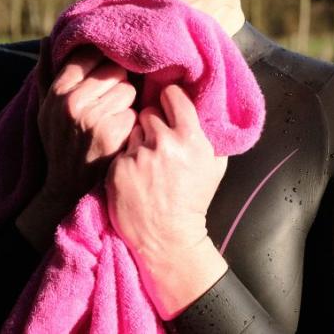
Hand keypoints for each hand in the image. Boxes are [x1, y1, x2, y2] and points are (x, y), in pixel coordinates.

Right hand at [17, 43, 137, 249]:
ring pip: (128, 91)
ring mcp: (93, 119)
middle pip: (114, 71)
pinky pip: (135, 113)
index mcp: (57, 92)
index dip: (102, 66)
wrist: (66, 190)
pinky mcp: (113, 136)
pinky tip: (121, 137)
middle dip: (116, 85)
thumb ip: (46, 73)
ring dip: (126, 105)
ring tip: (113, 122)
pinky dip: (132, 125)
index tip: (103, 80)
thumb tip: (48, 39)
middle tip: (108, 105)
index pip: (90, 56)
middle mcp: (72, 103)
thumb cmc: (59, 143)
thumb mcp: (45, 110)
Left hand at [106, 84, 228, 319]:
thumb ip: (209, 133)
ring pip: (132, 130)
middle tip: (158, 142)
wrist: (168, 237)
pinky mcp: (118, 168)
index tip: (167, 105)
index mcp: (191, 138)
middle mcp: (164, 143)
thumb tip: (203, 105)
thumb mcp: (215, 165)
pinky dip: (126, 160)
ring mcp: (138, 156)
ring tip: (148, 163)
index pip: (171, 95)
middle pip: (148, 111)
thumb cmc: (193, 200)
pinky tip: (136, 176)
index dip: (168, 99)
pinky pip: (120, 151)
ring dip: (139, 141)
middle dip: (152, 123)